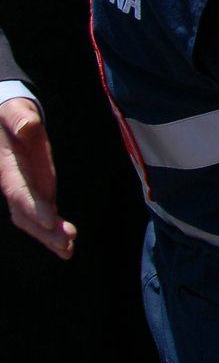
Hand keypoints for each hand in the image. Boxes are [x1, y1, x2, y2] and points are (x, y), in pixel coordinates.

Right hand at [0, 99, 75, 259]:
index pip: (19, 191)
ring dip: (50, 237)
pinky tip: (66, 246)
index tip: (50, 221)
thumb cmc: (10, 113)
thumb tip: (29, 126)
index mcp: (8, 167)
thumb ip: (20, 119)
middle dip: (45, 231)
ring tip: (68, 251)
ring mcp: (26, 190)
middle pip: (27, 214)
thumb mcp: (15, 111)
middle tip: (67, 243)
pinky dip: (52, 232)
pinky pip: (43, 215)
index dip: (33, 207)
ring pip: (34, 220)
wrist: (5, 119)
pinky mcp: (37, 191)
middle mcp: (15, 184)